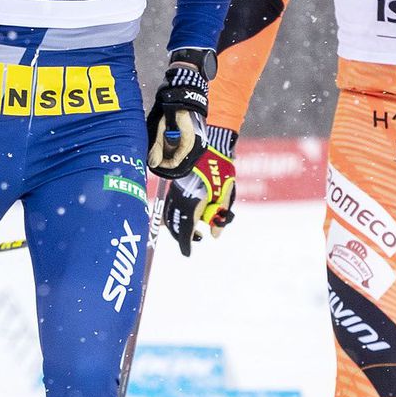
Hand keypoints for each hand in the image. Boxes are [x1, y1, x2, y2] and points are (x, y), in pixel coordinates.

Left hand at [145, 47, 214, 179]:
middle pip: (183, 158)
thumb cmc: (172, 104)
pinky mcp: (196, 132)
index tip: (155, 163)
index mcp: (189, 137)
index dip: (166, 164)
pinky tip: (167, 144)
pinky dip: (176, 148)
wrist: (185, 88)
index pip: (178, 158)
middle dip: (168, 160)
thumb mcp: (161, 125)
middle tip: (156, 158)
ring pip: (185, 153)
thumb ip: (158, 145)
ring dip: (172, 154)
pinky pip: (186, 145)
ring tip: (160, 151)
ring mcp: (199, 135)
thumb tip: (153, 164)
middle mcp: (198, 138)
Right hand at [162, 134, 236, 254]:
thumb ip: (219, 217)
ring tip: (194, 229)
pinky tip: (186, 214)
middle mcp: (180, 198)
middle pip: (176, 225)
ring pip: (170, 215)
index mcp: (193, 202)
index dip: (186, 244)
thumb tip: (214, 235)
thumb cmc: (220, 167)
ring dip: (179, 226)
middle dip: (183, 236)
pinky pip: (171, 205)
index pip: (186, 230)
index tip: (187, 253)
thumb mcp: (225, 195)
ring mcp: (176, 191)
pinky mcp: (175, 186)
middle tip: (195, 240)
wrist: (209, 143)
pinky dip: (176, 214)